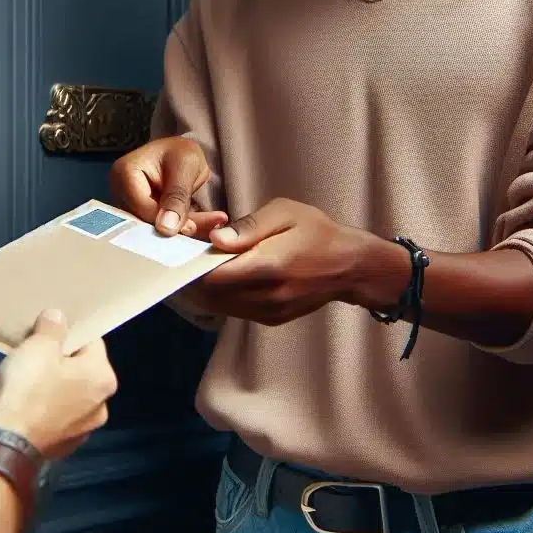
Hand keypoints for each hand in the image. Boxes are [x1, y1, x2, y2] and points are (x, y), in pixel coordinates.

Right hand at [0, 310, 118, 459]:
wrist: (5, 443)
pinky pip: (56, 415)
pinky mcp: (63, 444)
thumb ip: (52, 327)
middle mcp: (100, 405)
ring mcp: (82, 429)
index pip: (91, 342)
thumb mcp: (38, 346)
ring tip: (26, 379)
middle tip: (34, 355)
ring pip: (69, 393)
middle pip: (81, 369)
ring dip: (52, 384)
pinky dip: (45, 407)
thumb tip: (57, 318)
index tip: (49, 332)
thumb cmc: (27, 392)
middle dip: (59, 360)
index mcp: (103, 378)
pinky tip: (25, 402)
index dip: (68, 333)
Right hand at [109, 136, 228, 238]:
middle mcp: (120, 192)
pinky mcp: (140, 216)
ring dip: (181, 230)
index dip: (164, 221)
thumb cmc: (181, 152)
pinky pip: (160, 228)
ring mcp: (128, 206)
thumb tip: (166, 229)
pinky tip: (202, 225)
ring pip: (154, 228)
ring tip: (209, 224)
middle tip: (200, 228)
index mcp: (124, 173)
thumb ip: (177, 195)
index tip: (189, 227)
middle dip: (174, 229)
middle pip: (143, 222)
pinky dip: (181, 228)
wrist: (181, 154)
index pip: (140, 208)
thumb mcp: (185, 166)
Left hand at [193, 198, 372, 324]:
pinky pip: (233, 309)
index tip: (181, 248)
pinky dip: (220, 295)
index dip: (190, 265)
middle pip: (210, 294)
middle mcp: (266, 296)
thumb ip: (247, 228)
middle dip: (191, 276)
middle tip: (185, 254)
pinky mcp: (271, 318)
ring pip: (218, 305)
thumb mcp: (284, 213)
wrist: (351, 266)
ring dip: (203, 288)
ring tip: (199, 263)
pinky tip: (221, 275)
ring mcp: (269, 311)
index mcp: (268, 266)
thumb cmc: (317, 232)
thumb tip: (215, 240)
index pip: (213, 276)